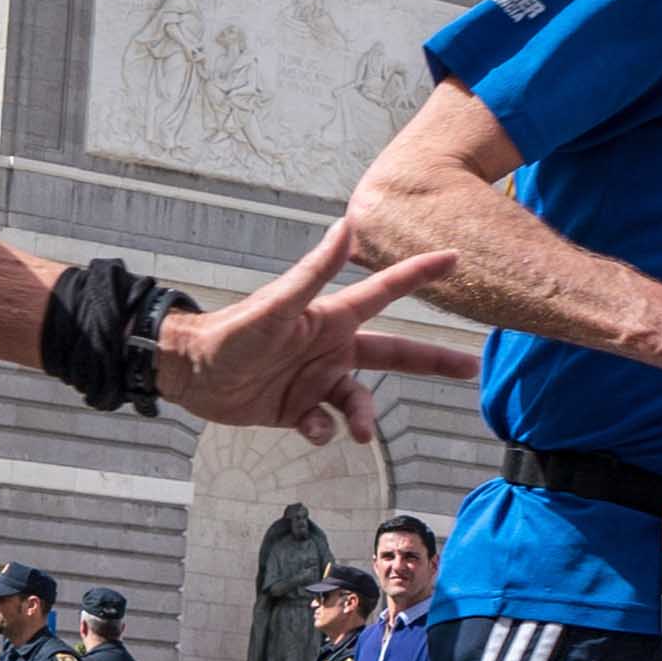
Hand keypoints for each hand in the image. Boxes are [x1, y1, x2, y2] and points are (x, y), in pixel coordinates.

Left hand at [157, 222, 475, 444]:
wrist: (191, 374)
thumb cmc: (231, 334)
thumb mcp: (278, 306)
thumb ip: (315, 272)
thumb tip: (346, 227)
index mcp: (331, 319)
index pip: (385, 292)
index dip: (418, 275)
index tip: (453, 258)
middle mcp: (331, 347)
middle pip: (394, 353)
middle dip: (432, 361)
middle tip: (471, 367)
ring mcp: (316, 379)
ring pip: (359, 401)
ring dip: (364, 418)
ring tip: (360, 433)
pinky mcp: (298, 409)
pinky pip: (325, 424)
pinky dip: (322, 430)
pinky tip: (308, 429)